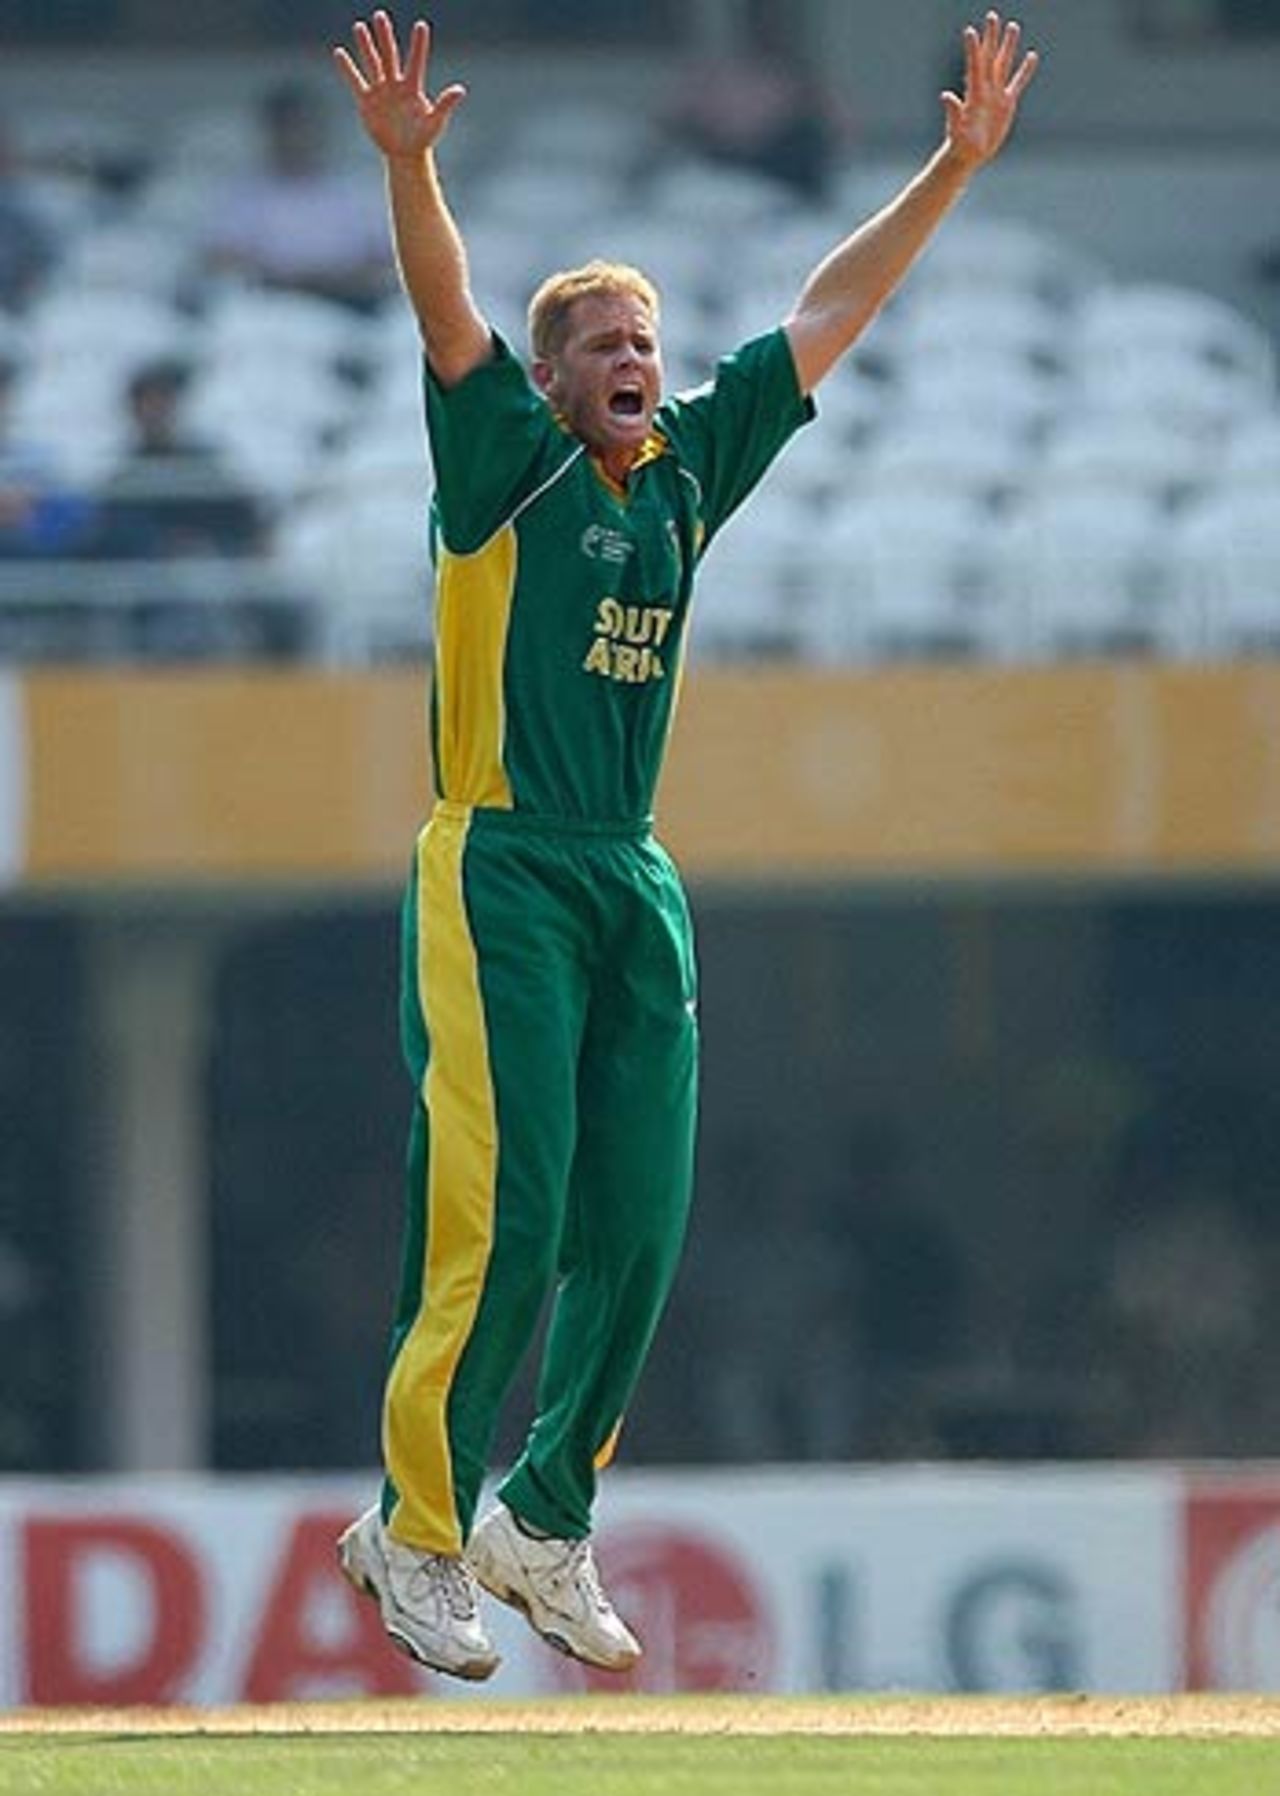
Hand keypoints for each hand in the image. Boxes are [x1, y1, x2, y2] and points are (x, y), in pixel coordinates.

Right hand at [333, 11, 465, 160]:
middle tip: (380, 15)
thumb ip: (445, 104)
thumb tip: (460, 89)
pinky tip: (339, 53)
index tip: (421, 25)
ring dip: (366, 45)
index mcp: (413, 87)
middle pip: (390, 55)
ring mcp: (381, 91)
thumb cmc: (424, 138)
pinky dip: (347, 69)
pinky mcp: (366, 101)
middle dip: (385, 36)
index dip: (419, 45)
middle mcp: (396, 84)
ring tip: (360, 26)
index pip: (416, 61)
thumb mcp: (436, 122)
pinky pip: (355, 82)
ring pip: (372, 63)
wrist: (405, 153)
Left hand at [941, 11, 1038, 170]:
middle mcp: (985, 89)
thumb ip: (953, 112)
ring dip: (1008, 46)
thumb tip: (946, 96)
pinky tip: (1032, 56)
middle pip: (989, 58)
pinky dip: (1025, 71)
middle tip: (992, 16)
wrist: (969, 156)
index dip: (973, 49)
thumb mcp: (956, 129)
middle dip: (991, 37)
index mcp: (974, 93)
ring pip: (1003, 65)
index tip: (971, 30)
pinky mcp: (1006, 103)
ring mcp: (996, 94)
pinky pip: (1018, 83)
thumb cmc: (960, 145)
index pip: (974, 66)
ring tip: (1013, 26)